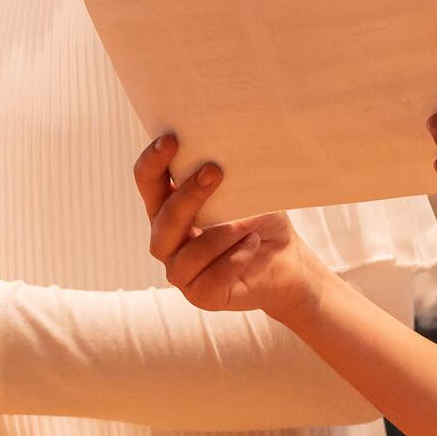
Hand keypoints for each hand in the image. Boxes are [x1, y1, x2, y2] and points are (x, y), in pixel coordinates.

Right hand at [134, 133, 330, 322]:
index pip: (149, 182)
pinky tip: (253, 244)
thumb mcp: (245, 189)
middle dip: (186, 196)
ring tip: (249, 223)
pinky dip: (234, 259)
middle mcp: (169, 240)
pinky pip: (209, 280)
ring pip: (185, 256)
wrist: (287, 260)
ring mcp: (182, 271)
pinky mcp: (202, 296)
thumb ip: (227, 172)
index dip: (153, 162)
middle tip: (213, 171)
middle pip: (163, 220)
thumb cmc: (261, 219)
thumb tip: (226, 146)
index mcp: (171, 207)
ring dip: (219, 235)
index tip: (170, 139)